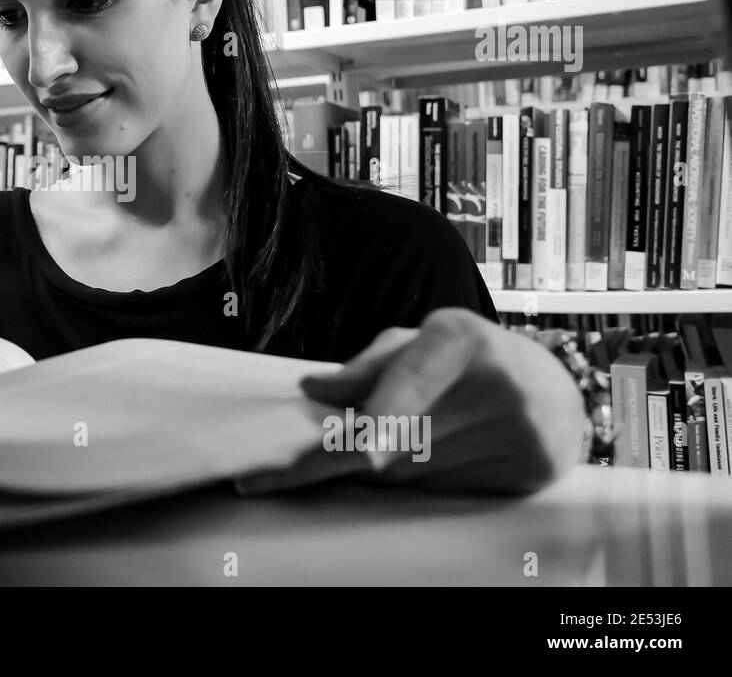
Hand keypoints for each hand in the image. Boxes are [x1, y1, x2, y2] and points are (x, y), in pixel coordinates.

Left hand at [241, 308, 586, 495]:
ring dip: (383, 467)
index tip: (299, 464)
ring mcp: (519, 431)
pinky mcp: (531, 471)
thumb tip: (313, 389)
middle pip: (391, 445)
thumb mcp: (420, 340)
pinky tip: (432, 458)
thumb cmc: (473, 359)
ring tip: (401, 442)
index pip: (392, 394)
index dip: (351, 433)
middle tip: (274, 479)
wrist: (557, 391)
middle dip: (339, 460)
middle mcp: (493, 384)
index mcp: (457, 338)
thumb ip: (366, 364)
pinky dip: (420, 483)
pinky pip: (445, 492)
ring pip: (411, 474)